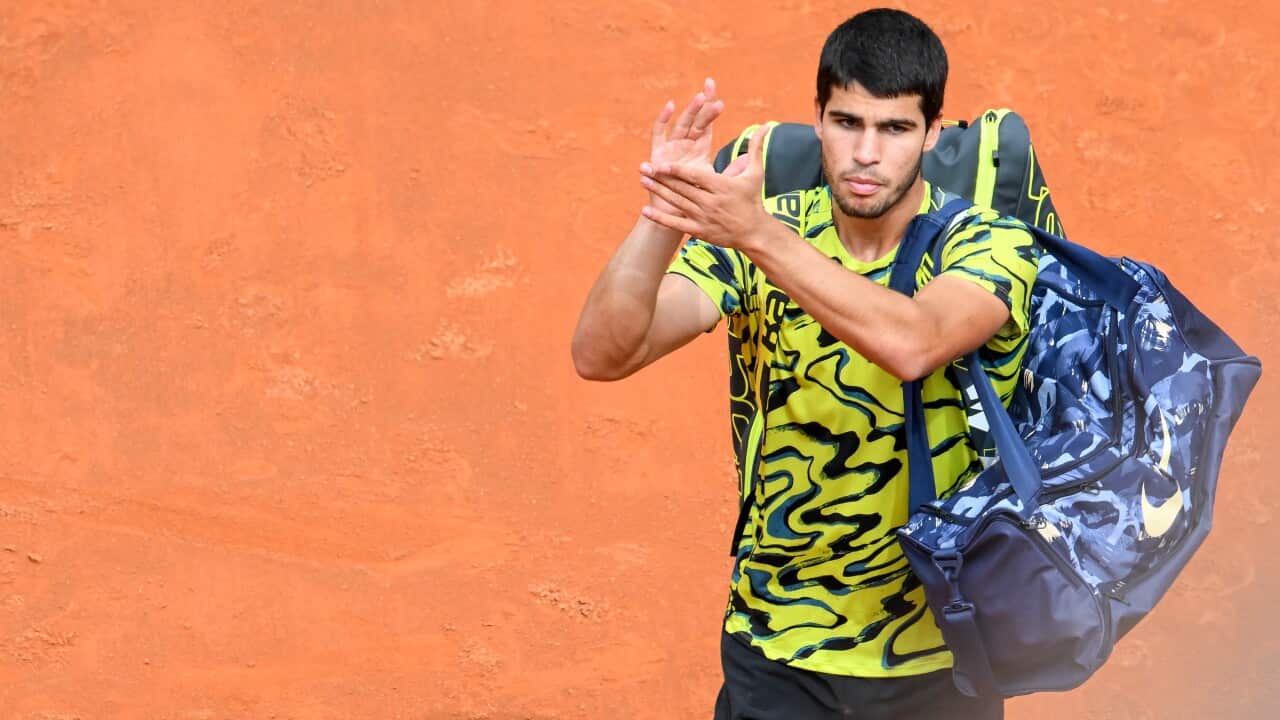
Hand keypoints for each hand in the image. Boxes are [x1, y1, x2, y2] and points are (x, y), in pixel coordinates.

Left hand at [639, 124, 772, 250]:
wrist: (755, 232)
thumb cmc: (753, 200)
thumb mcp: (756, 173)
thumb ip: (755, 148)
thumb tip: (766, 125)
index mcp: (721, 187)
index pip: (695, 177)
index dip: (678, 171)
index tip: (662, 164)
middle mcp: (710, 202)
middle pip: (682, 189)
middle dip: (662, 178)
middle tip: (644, 168)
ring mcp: (703, 218)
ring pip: (677, 203)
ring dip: (659, 192)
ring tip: (643, 181)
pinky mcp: (698, 231)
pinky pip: (676, 224)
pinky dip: (660, 218)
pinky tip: (646, 211)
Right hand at [641, 78, 723, 215]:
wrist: (676, 213)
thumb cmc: (696, 197)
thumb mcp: (716, 182)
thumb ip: (732, 170)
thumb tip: (749, 159)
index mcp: (699, 147)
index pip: (707, 124)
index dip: (712, 110)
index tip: (720, 98)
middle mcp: (685, 144)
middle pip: (695, 120)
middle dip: (702, 105)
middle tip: (710, 89)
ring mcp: (672, 147)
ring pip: (681, 124)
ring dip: (690, 111)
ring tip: (700, 98)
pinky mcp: (657, 152)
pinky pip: (659, 133)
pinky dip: (663, 119)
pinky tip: (670, 106)